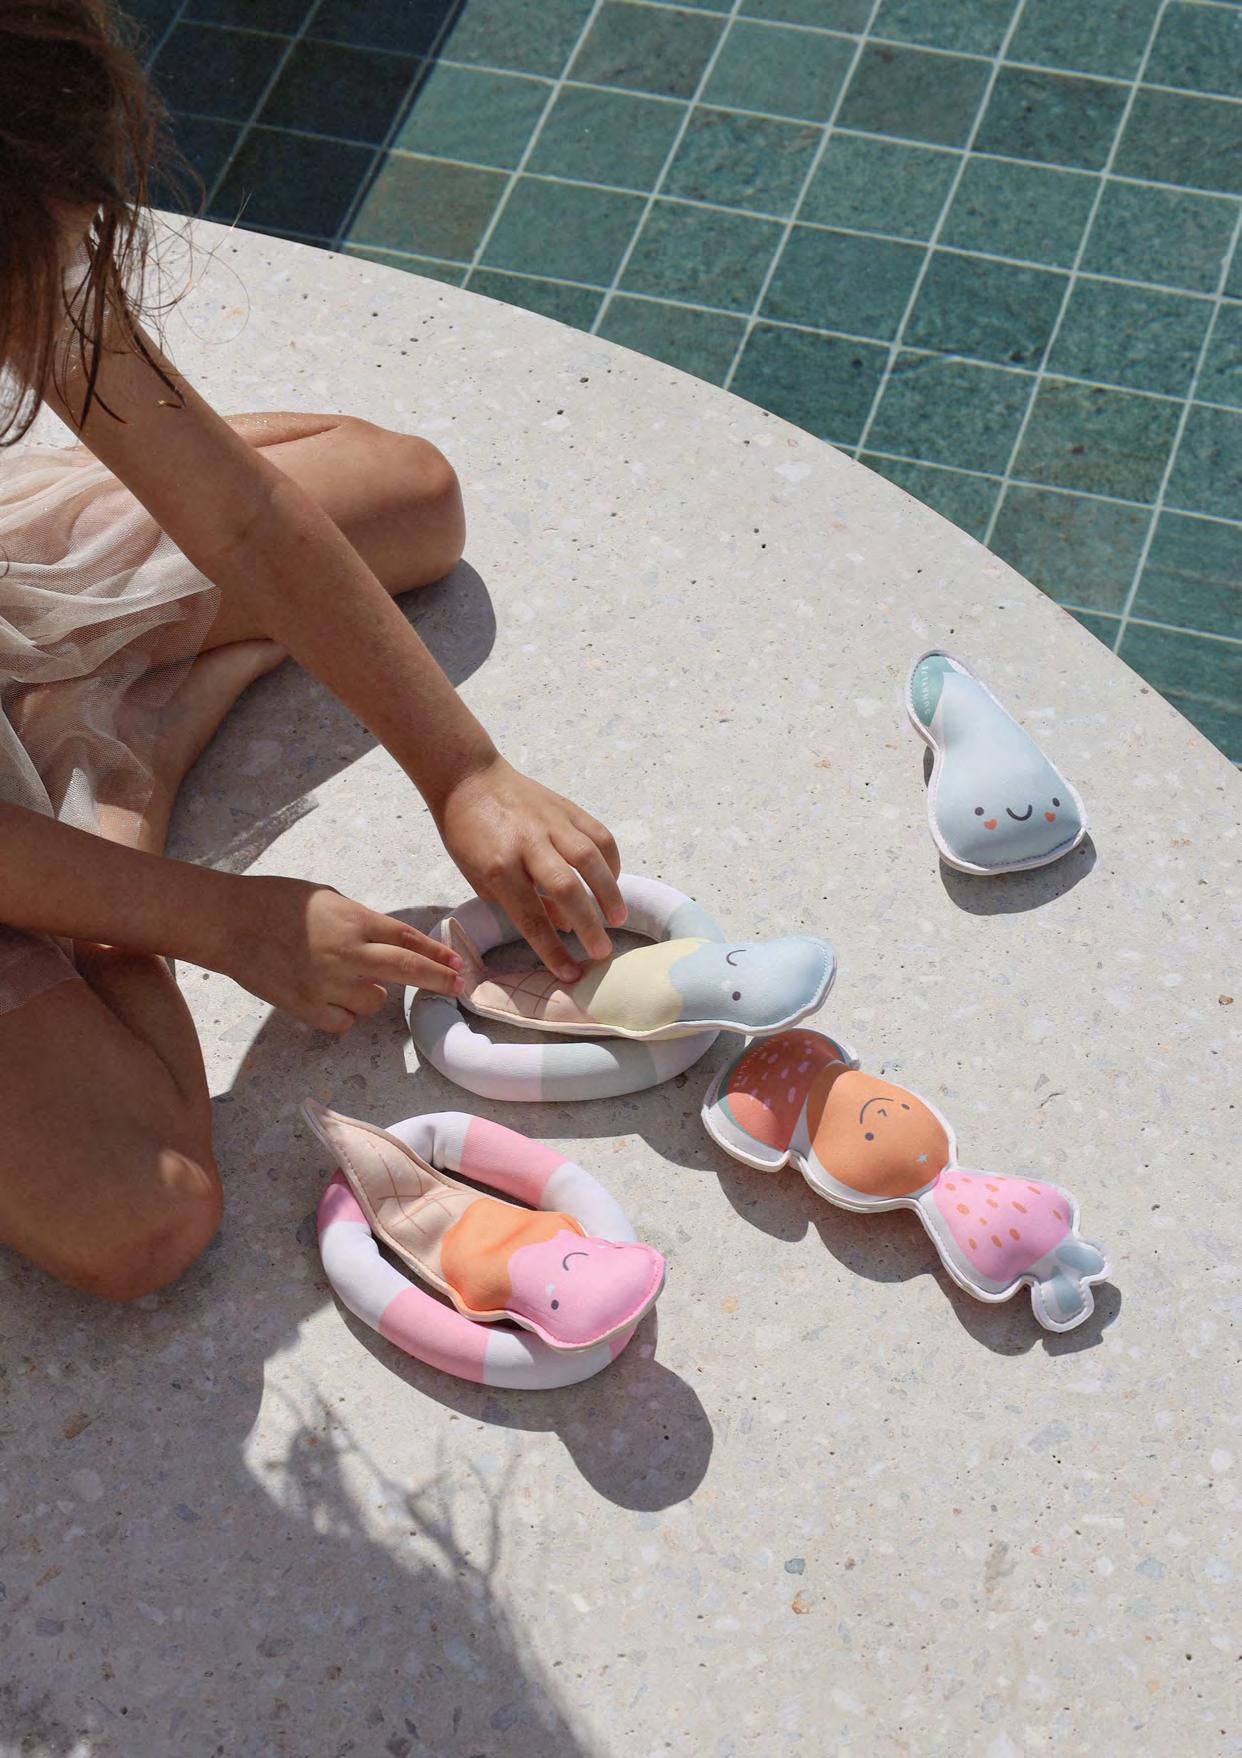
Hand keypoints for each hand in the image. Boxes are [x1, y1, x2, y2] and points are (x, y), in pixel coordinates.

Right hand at [214, 874, 463, 1032]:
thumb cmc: (276, 901)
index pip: (409, 940)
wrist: (229, 922)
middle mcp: (349, 954)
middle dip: (439, 980)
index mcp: (355, 921)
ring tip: (343, 977)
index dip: (437, 954)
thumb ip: (361, 921)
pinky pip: (344, 1022)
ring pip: (375, 1003)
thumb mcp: (329, 898)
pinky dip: (343, 1013)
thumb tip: (386, 942)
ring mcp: (329, 984)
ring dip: (370, 993)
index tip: (456, 963)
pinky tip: (327, 996)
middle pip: (409, 971)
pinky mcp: (308, 1008)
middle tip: (458, 986)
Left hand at [436, 757, 624, 979]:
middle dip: (589, 924)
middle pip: (567, 888)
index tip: (570, 973)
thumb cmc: (466, 834)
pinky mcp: (567, 807)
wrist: (468, 778)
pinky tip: (613, 880)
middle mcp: (528, 844)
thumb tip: (563, 926)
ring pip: (591, 858)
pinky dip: (611, 860)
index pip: (531, 916)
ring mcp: (551, 823)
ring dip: (609, 892)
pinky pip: (598, 834)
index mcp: (499, 866)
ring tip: (618, 918)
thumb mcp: (479, 876)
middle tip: (602, 952)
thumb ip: (518, 903)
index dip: (553, 949)